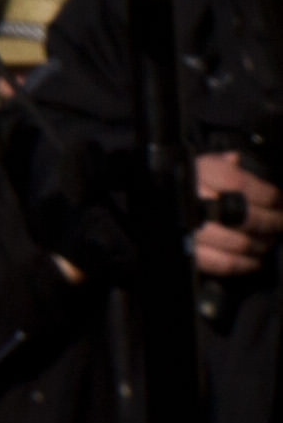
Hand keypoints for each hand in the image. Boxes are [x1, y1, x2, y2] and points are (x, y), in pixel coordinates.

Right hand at [194, 151, 278, 280]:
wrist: (152, 205)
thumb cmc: (181, 186)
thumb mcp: (197, 165)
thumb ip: (220, 162)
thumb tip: (235, 159)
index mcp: (198, 175)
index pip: (241, 184)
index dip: (268, 195)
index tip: (278, 201)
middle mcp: (194, 201)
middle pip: (246, 217)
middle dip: (272, 223)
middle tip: (280, 223)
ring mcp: (192, 231)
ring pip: (241, 243)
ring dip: (262, 245)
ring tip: (268, 240)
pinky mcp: (191, 254)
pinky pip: (225, 264)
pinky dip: (245, 264)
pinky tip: (254, 259)